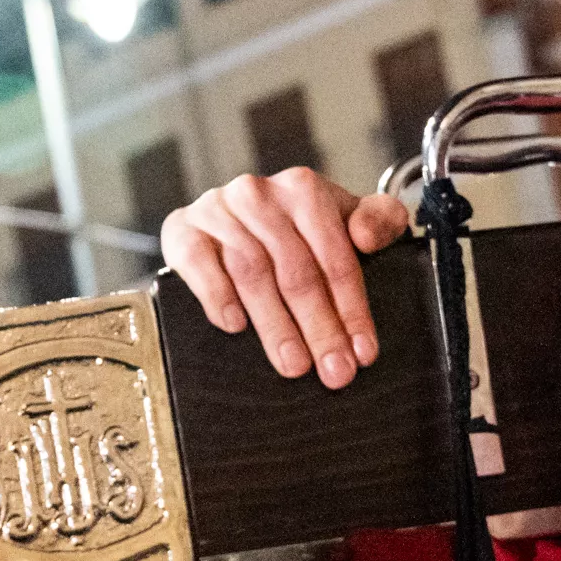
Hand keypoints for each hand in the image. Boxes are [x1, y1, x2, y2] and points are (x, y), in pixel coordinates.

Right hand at [157, 168, 409, 387]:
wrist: (230, 218)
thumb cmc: (295, 229)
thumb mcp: (343, 220)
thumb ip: (378, 220)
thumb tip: (367, 235)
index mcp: (304, 189)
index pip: (335, 255)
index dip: (352, 308)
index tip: (363, 351)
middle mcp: (258, 193)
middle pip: (295, 269)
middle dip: (319, 327)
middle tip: (333, 370)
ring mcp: (217, 209)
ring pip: (251, 271)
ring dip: (275, 324)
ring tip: (293, 363)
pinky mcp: (182, 229)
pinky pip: (199, 262)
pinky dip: (217, 295)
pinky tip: (235, 325)